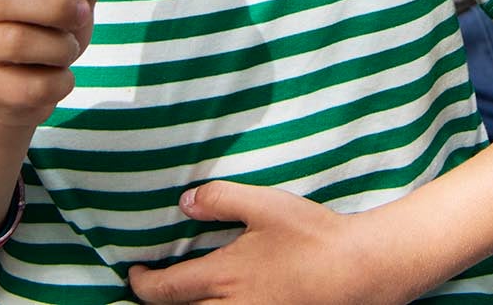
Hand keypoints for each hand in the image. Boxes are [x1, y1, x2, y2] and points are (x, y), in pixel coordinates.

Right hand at [0, 0, 120, 128]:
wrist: (24, 90)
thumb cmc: (49, 32)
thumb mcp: (72, 0)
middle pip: (3, 0)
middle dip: (55, 7)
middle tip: (82, 13)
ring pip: (16, 42)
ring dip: (60, 47)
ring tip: (70, 48)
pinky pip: (28, 85)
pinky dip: (58, 82)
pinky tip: (62, 78)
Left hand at [129, 181, 406, 304]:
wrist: (358, 272)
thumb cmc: (312, 237)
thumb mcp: (265, 206)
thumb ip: (221, 199)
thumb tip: (184, 201)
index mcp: (222, 277)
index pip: (164, 291)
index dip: (142, 284)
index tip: (134, 273)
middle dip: (156, 304)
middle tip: (148, 289)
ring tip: (180, 296)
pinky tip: (217, 300)